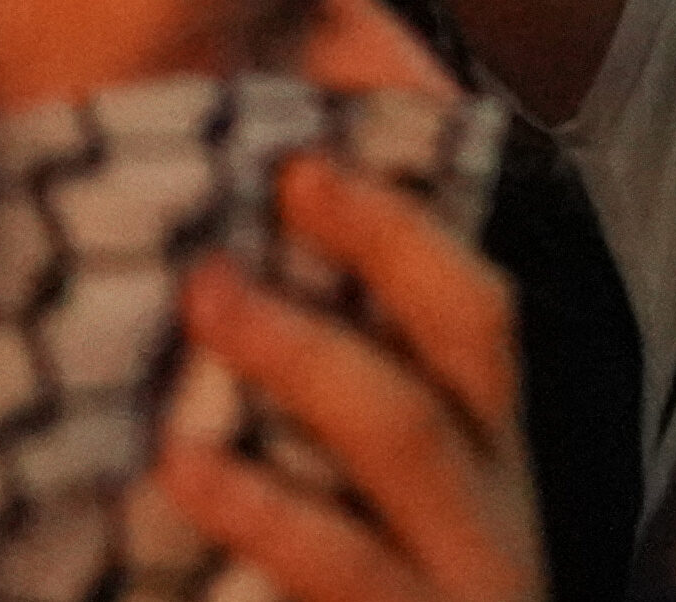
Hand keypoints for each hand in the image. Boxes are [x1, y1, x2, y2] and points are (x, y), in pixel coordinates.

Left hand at [156, 147, 539, 601]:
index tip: (311, 120)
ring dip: (307, 356)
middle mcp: (494, 503)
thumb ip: (332, 405)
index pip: (477, 297)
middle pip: (471, 335)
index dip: (406, 208)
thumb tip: (235, 259)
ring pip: (410, 442)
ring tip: (206, 300)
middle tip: (273, 176)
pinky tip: (181, 470)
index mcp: (491, 453)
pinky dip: (265, 516)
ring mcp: (459, 577)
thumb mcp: (374, 516)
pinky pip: (343, 576)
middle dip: (381, 244)